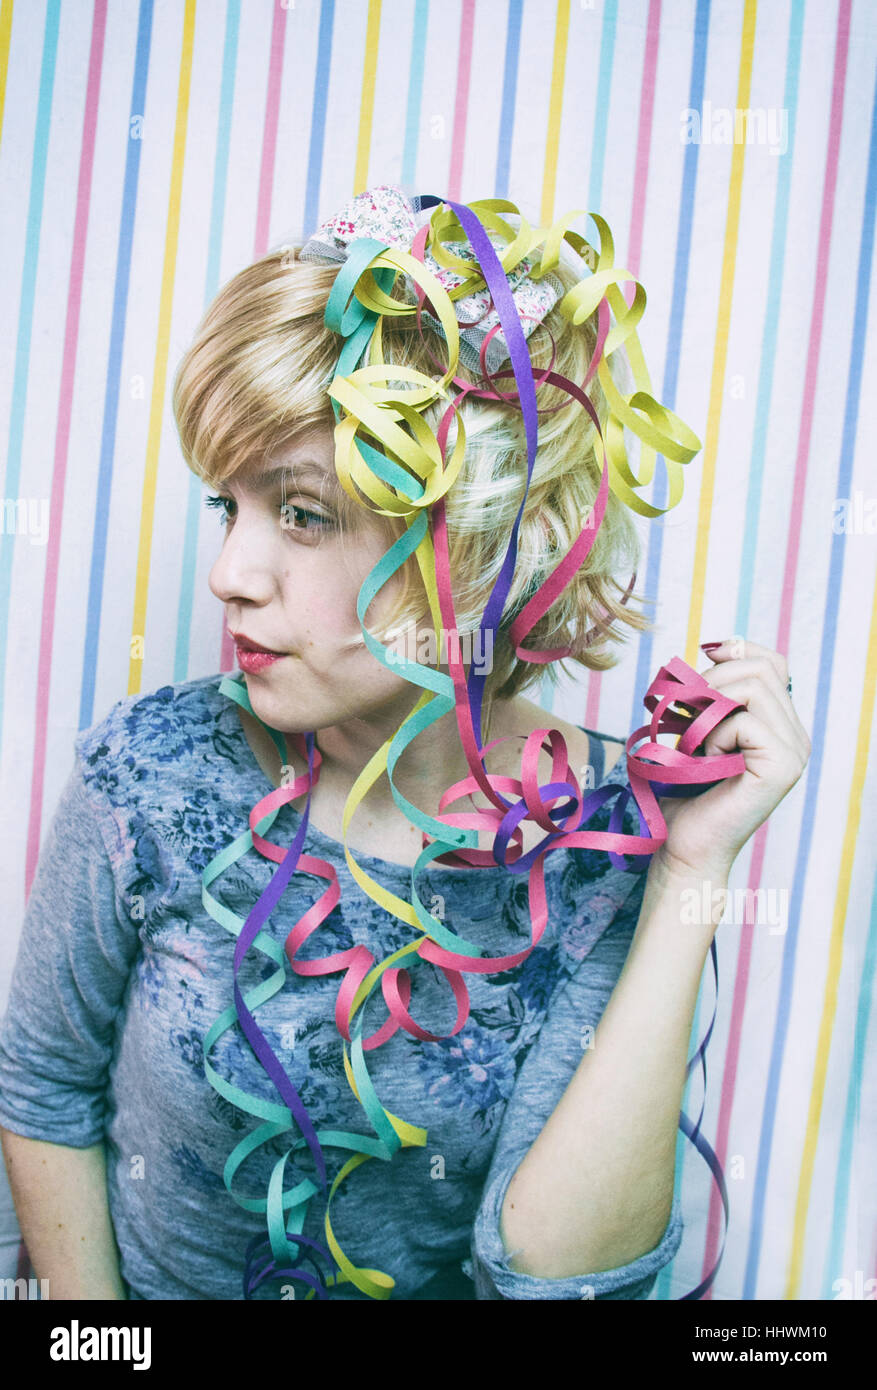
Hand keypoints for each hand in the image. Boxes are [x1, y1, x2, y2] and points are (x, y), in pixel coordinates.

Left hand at [652, 637, 811, 881]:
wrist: (685, 844)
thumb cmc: (684, 791)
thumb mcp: (698, 727)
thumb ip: (716, 693)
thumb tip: (720, 647)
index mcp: (780, 724)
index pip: (772, 662)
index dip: (738, 650)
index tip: (704, 659)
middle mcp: (796, 736)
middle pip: (761, 668)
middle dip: (713, 679)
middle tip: (684, 712)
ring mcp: (795, 751)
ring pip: (754, 686)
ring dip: (710, 707)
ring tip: (695, 740)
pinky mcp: (783, 766)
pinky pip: (744, 720)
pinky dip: (712, 735)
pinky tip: (707, 761)